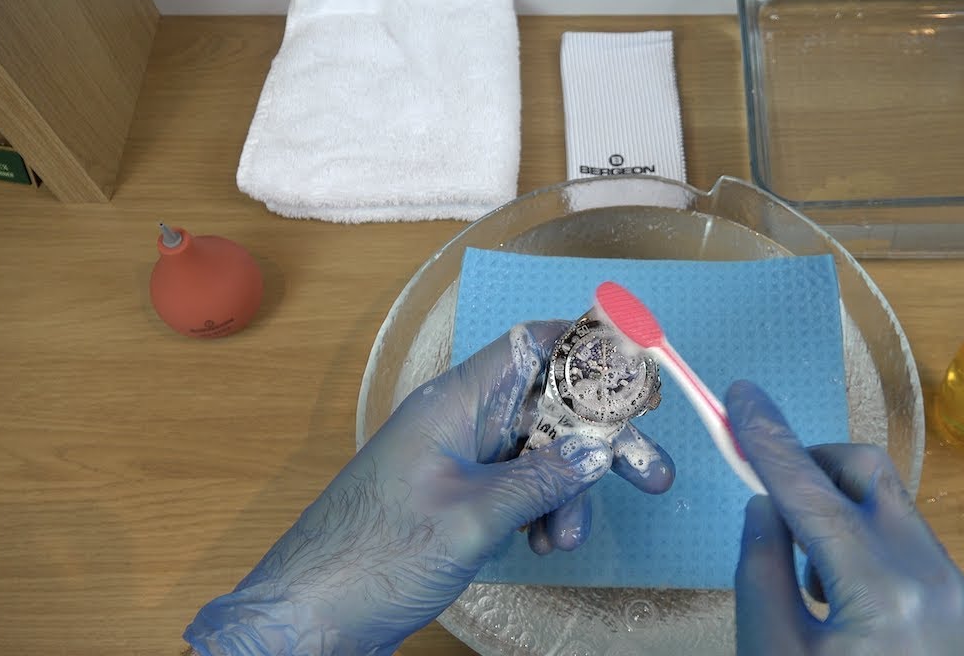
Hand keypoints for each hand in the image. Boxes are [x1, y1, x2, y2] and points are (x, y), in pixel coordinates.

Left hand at [182, 321, 673, 655]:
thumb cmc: (373, 557)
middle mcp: (459, 421)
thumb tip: (600, 449)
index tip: (638, 365)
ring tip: (567, 539)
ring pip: (539, 454)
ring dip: (568, 491)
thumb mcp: (472, 517)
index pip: (531, 346)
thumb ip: (543, 479)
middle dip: (600, 440)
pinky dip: (542, 511)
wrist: (311, 616)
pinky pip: (519, 487)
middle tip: (652, 474)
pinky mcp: (457, 497)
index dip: (587, 347)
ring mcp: (458, 460)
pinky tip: (543, 544)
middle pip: (548, 407)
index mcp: (454, 402)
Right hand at [726, 380, 963, 655]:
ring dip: (846, 526)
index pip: (812, 493)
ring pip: (895, 515)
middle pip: (869, 474)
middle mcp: (939, 579)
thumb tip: (767, 507)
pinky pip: (921, 556)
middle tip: (776, 510)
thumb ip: (761, 574)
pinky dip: (879, 562)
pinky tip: (860, 616)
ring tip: (817, 592)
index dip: (770, 440)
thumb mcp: (775, 655)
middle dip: (815, 471)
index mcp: (883, 593)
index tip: (743, 397)